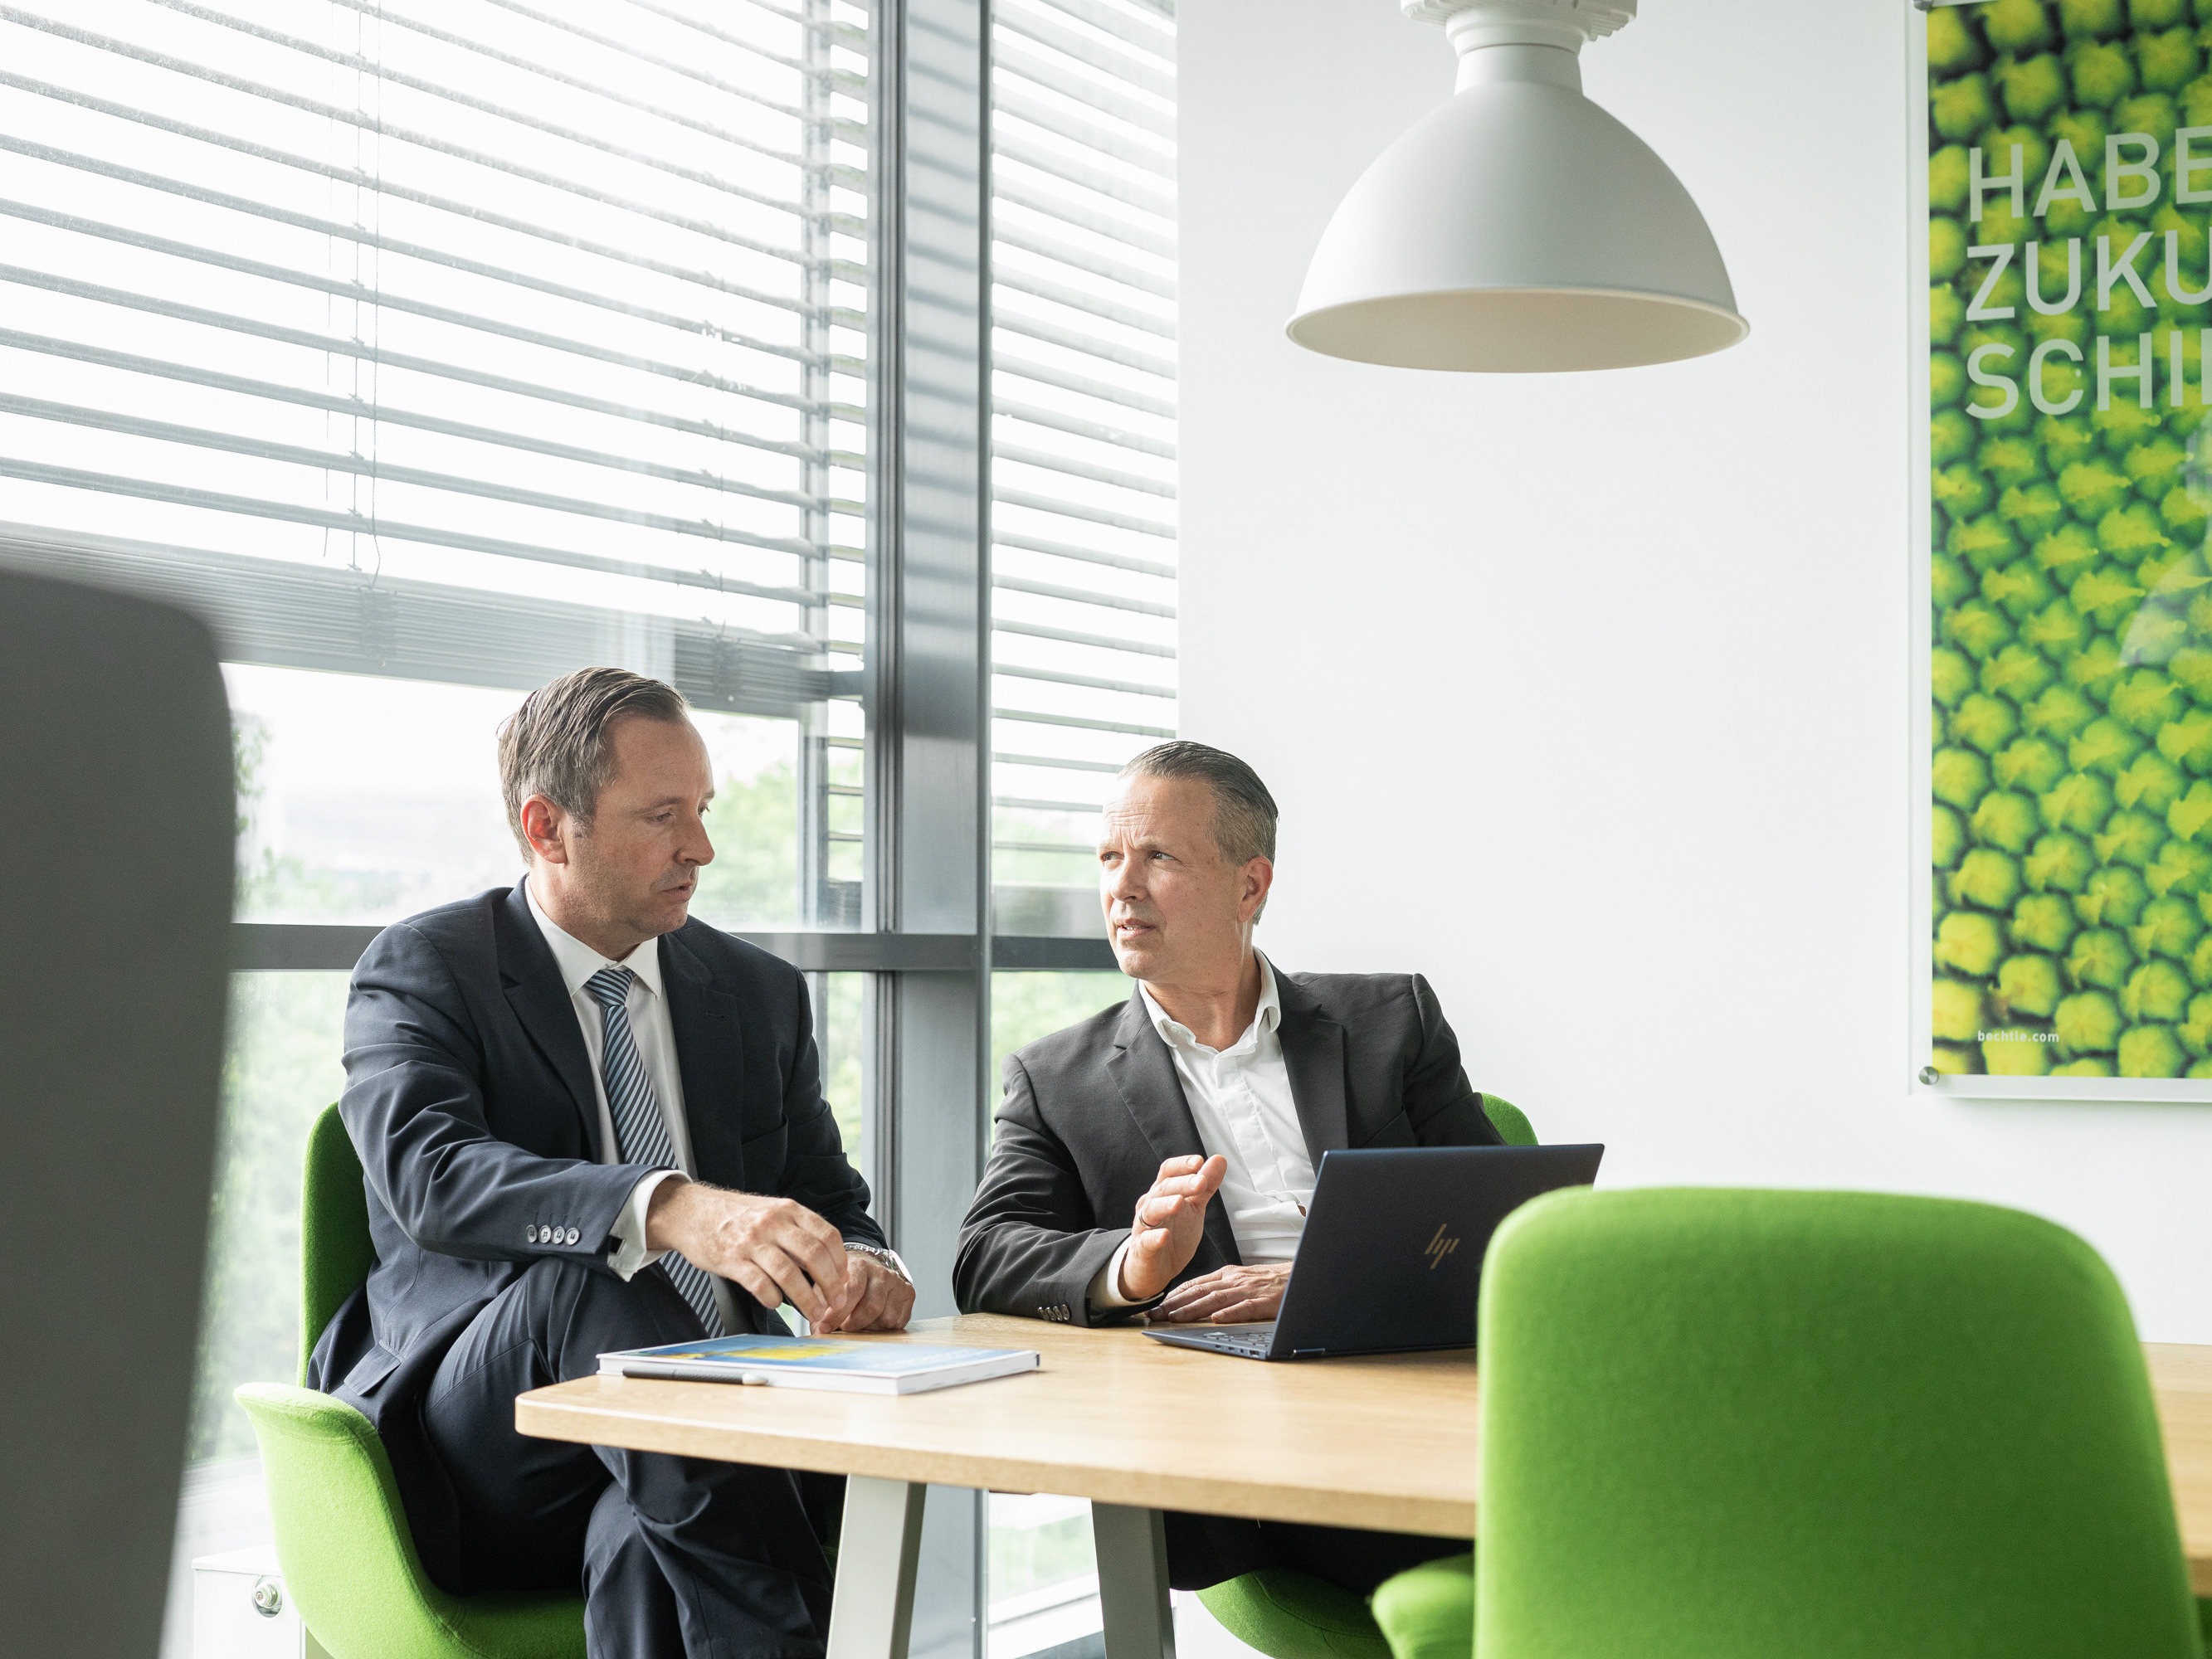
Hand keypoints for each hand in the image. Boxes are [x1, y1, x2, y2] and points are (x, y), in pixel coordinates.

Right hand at [646, 1181, 848, 1325]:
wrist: (690, 1211)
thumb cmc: (735, 1215)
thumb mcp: (771, 1210)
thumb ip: (797, 1229)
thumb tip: (827, 1260)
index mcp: (788, 1209)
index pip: (828, 1236)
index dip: (841, 1263)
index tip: (844, 1282)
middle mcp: (773, 1223)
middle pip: (814, 1255)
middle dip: (831, 1285)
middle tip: (836, 1303)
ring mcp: (751, 1241)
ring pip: (789, 1273)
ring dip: (807, 1299)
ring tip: (814, 1314)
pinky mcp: (731, 1260)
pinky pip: (759, 1283)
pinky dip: (772, 1298)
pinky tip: (776, 1304)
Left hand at [815, 1252, 914, 1332]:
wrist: (867, 1268)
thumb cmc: (845, 1282)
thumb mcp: (827, 1288)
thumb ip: (820, 1309)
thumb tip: (818, 1332)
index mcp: (859, 1265)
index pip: (852, 1290)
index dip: (838, 1313)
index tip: (825, 1327)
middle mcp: (881, 1272)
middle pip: (872, 1307)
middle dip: (854, 1324)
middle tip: (844, 1327)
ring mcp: (897, 1282)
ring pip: (886, 1318)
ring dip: (870, 1326)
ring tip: (859, 1321)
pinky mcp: (908, 1293)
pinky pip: (898, 1321)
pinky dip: (884, 1327)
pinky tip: (874, 1320)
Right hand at [1118, 1154, 1227, 1301]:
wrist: (1154, 1269)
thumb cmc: (1174, 1234)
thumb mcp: (1194, 1208)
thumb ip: (1206, 1185)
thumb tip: (1219, 1159)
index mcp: (1163, 1193)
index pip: (1168, 1172)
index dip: (1182, 1165)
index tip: (1199, 1161)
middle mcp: (1150, 1205)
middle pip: (1163, 1188)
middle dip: (1182, 1184)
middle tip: (1200, 1182)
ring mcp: (1144, 1227)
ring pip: (1151, 1211)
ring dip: (1164, 1205)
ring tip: (1179, 1202)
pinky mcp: (1142, 1249)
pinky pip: (1146, 1241)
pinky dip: (1154, 1237)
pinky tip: (1164, 1236)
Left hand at [1157, 1263, 1289, 1323]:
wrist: (1306, 1273)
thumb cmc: (1275, 1281)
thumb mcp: (1245, 1280)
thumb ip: (1226, 1289)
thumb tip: (1203, 1305)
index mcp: (1229, 1275)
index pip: (1195, 1284)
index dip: (1174, 1296)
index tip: (1156, 1307)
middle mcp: (1235, 1280)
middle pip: (1199, 1291)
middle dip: (1174, 1304)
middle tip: (1154, 1316)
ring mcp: (1250, 1290)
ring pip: (1216, 1299)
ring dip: (1193, 1309)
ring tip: (1174, 1318)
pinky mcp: (1266, 1301)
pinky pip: (1245, 1307)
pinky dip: (1229, 1313)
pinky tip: (1215, 1320)